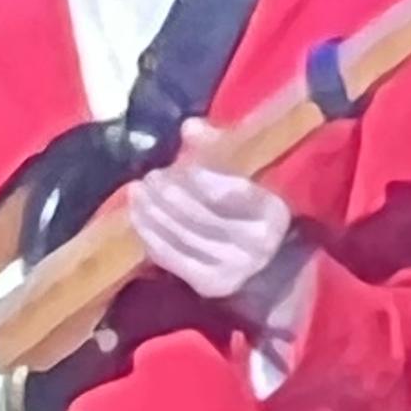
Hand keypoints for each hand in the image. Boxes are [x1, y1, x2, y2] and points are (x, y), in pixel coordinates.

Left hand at [128, 123, 314, 335]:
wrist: (266, 269)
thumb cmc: (251, 212)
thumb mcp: (246, 178)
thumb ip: (219, 149)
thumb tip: (189, 127)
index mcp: (273, 211)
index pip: (231, 192)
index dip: (199, 177)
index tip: (177, 164)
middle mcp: (257, 243)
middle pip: (202, 215)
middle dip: (169, 194)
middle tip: (150, 177)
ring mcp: (233, 268)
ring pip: (183, 236)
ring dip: (153, 213)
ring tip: (136, 192)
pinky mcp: (210, 284)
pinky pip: (173, 258)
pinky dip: (152, 236)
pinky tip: (138, 219)